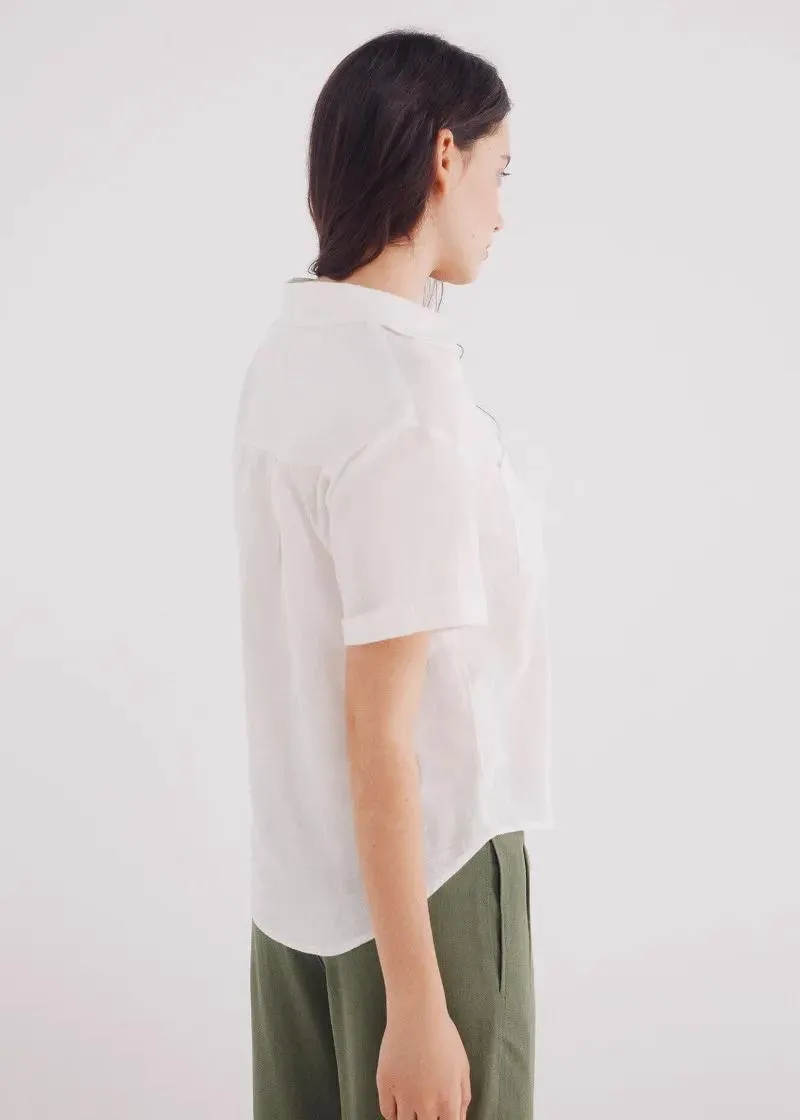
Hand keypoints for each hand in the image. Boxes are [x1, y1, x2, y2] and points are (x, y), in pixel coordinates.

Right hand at [377, 996, 471, 1119]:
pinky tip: (398, 1105)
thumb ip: (463, 1097)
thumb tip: (459, 1117)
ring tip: (412, 1110)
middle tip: (425, 1112)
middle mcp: (425, 1104)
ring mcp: (403, 1095)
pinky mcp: (385, 1084)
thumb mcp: (463, 1066)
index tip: (440, 1118)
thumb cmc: (443, 1036)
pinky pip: (387, 1113)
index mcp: (448, 1101)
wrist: (417, 1014)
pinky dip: (392, 1113)